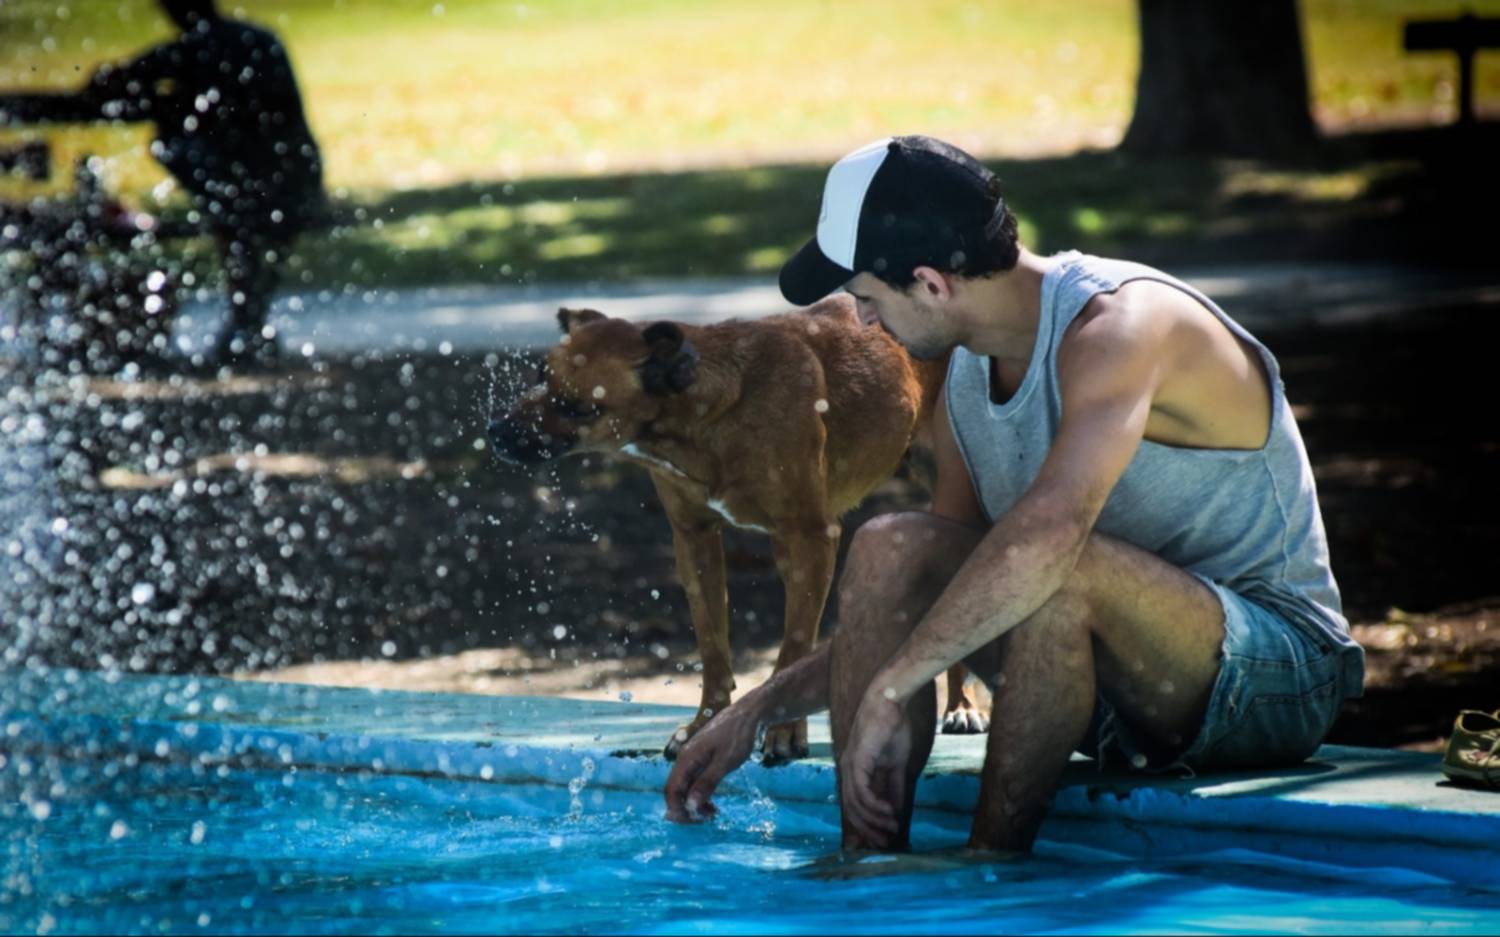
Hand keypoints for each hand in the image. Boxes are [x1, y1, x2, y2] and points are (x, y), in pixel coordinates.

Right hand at [663, 697, 760, 821]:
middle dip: (686, 808)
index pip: (671, 790)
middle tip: (706, 820)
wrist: (749, 714)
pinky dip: (702, 794)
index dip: (677, 809)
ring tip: (713, 814)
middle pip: (676, 790)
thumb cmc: (738, 735)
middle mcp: (686, 759)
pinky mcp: (704, 759)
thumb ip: (706, 783)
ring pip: (686, 787)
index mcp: (687, 758)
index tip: (694, 821)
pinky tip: (714, 804)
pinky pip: (696, 781)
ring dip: (695, 803)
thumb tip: (690, 805)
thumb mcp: (725, 762)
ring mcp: (694, 758)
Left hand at [838, 689, 913, 848]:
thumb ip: (894, 787)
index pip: (856, 804)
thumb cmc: (893, 728)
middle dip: (868, 829)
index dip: (868, 824)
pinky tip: (889, 812)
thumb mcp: (896, 764)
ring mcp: (850, 766)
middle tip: (885, 843)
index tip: (884, 839)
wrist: (890, 702)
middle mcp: (848, 770)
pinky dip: (874, 806)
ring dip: (874, 820)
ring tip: (892, 828)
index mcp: (856, 770)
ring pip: (855, 804)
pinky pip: (861, 792)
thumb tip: (897, 809)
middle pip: (852, 809)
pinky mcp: (857, 761)